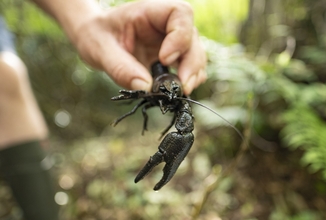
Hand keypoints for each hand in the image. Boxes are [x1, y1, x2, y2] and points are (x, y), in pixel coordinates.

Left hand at [71, 0, 205, 94]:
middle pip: (192, 37)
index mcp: (149, 12)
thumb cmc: (95, 37)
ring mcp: (170, 41)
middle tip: (182, 87)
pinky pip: (188, 65)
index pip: (179, 13)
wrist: (94, 40)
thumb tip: (147, 88)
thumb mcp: (100, 50)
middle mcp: (164, 25)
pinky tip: (180, 90)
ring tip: (182, 91)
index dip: (179, 36)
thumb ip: (120, 68)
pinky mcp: (170, 56)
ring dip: (193, 73)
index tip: (165, 59)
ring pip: (195, 53)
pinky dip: (188, 78)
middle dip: (191, 63)